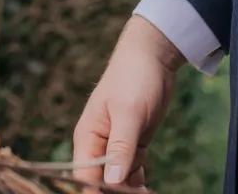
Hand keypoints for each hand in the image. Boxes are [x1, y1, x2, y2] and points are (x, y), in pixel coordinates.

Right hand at [72, 16, 185, 187]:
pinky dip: (139, 184)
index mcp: (87, 137)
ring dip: (130, 191)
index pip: (85, 177)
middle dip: (118, 192)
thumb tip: (111, 181)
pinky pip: (132, 173)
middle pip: (101, 183)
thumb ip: (120, 147)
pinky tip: (148, 192)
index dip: (99, 193)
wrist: (152, 57)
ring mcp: (116, 147)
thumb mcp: (129, 112)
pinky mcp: (133, 146)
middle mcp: (98, 146)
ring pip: (118, 181)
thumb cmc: (134, 77)